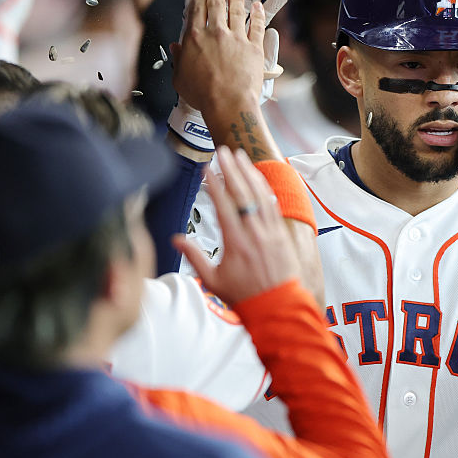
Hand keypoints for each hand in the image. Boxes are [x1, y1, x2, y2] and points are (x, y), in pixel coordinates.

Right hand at [174, 146, 298, 304]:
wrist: (277, 306)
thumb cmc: (244, 296)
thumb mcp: (212, 281)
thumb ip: (194, 257)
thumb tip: (175, 239)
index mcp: (235, 242)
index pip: (224, 205)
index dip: (215, 184)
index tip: (208, 168)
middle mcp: (254, 232)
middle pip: (243, 193)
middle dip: (232, 170)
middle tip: (224, 152)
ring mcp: (270, 231)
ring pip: (260, 195)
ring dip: (250, 173)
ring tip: (241, 157)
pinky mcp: (281, 233)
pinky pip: (273, 205)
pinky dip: (264, 189)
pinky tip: (258, 178)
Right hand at [181, 0, 285, 87]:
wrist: (227, 104)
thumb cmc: (201, 96)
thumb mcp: (180, 79)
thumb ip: (178, 60)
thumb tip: (176, 47)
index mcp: (193, 38)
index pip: (195, 9)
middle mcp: (215, 33)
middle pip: (215, 3)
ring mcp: (236, 38)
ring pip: (236, 10)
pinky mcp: (254, 47)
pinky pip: (257, 25)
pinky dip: (258, 14)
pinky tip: (258, 6)